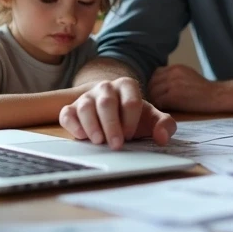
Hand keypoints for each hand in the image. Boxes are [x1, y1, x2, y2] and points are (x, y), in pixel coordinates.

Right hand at [58, 77, 175, 149]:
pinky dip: (72, 124)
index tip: (131, 136)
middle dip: (111, 125)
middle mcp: (106, 88)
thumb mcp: (153, 119)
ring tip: (99, 142)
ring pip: (86, 107)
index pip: (130, 101)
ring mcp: (87, 97)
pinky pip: (67, 113)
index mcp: (127, 86)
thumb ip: (165, 125)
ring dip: (92, 125)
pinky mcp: (72, 108)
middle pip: (107, 103)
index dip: (131, 120)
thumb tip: (162, 137)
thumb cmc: (134, 117)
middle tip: (116, 145)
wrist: (115, 113)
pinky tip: (81, 136)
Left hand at [147, 65, 226, 112]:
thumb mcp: (188, 75)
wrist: (217, 96)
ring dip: (155, 101)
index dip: (155, 84)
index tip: (158, 93)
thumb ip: (175, 76)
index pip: (156, 74)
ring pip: (153, 92)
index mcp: (176, 68)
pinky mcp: (174, 95)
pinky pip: (158, 101)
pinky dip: (159, 106)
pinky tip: (165, 110)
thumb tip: (161, 84)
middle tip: (157, 103)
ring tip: (161, 107)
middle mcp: (173, 73)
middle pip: (152, 83)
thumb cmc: (204, 90)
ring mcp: (173, 83)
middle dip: (153, 93)